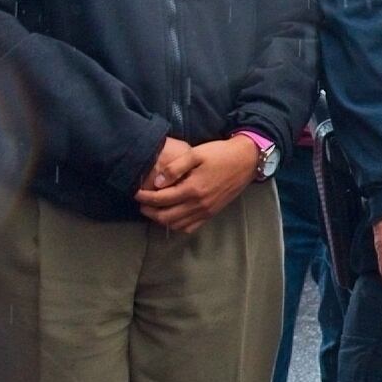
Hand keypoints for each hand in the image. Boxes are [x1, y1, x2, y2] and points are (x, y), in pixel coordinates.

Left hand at [134, 137, 262, 234]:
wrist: (246, 160)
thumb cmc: (220, 154)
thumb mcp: (196, 154)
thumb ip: (175, 168)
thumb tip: (157, 182)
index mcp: (192, 189)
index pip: (161, 199)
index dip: (144, 197)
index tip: (134, 192)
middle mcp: (198, 204)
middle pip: (166, 217)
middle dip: (149, 211)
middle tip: (141, 203)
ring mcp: (206, 211)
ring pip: (177, 225)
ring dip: (161, 220)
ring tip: (153, 209)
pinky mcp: (212, 213)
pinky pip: (191, 227)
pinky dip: (178, 226)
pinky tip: (172, 217)